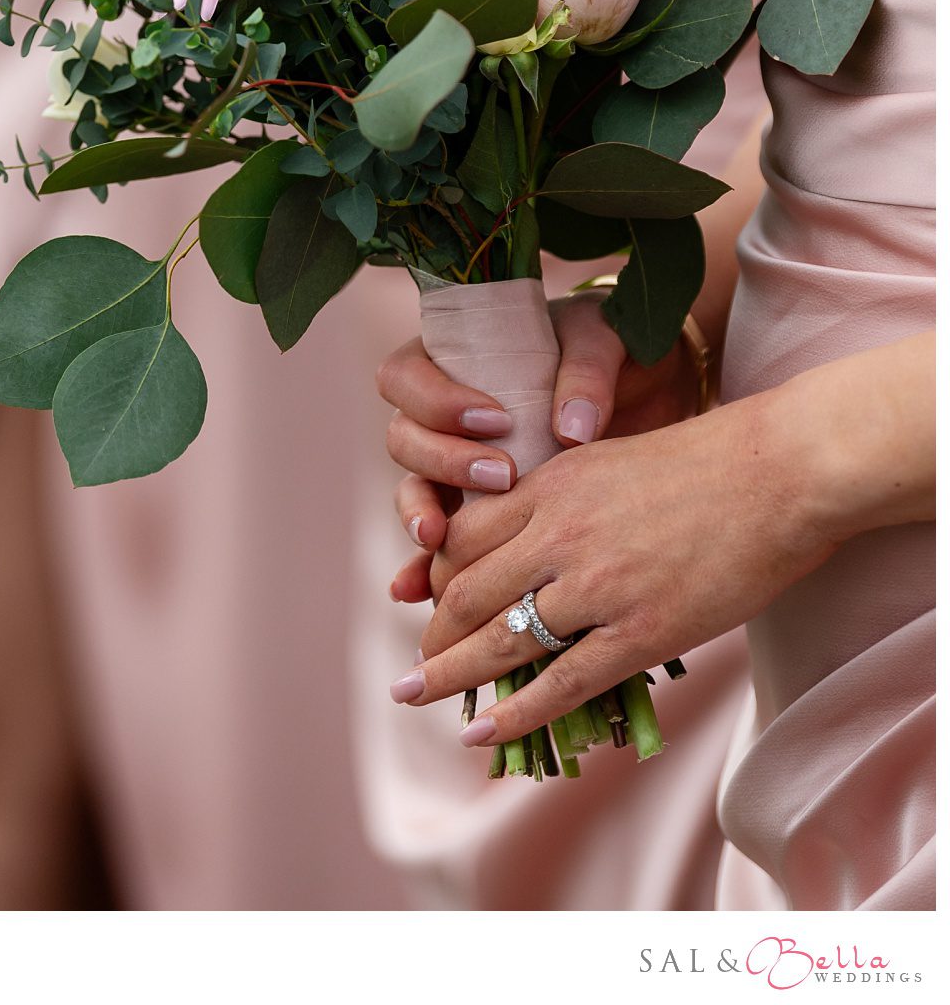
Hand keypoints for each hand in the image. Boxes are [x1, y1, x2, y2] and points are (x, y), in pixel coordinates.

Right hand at [376, 291, 699, 599]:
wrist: (651, 386)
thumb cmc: (615, 349)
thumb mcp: (603, 339)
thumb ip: (586, 370)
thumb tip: (572, 427)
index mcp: (454, 361)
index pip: (406, 377)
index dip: (435, 400)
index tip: (494, 419)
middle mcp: (443, 416)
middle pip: (405, 439)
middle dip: (442, 461)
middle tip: (500, 475)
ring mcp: (456, 466)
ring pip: (414, 491)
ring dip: (421, 514)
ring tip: (439, 538)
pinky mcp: (483, 512)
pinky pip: (441, 543)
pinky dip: (421, 568)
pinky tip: (412, 592)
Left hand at [386, 392, 836, 743]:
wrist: (781, 471)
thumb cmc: (706, 463)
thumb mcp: (604, 460)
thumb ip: (559, 497)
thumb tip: (528, 535)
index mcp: (547, 488)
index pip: (461, 540)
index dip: (437, 578)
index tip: (431, 602)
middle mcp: (558, 535)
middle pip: (466, 593)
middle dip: (434, 633)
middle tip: (417, 663)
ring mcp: (598, 586)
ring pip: (501, 640)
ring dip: (450, 674)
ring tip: (413, 695)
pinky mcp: (642, 630)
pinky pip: (564, 682)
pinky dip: (516, 712)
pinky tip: (482, 734)